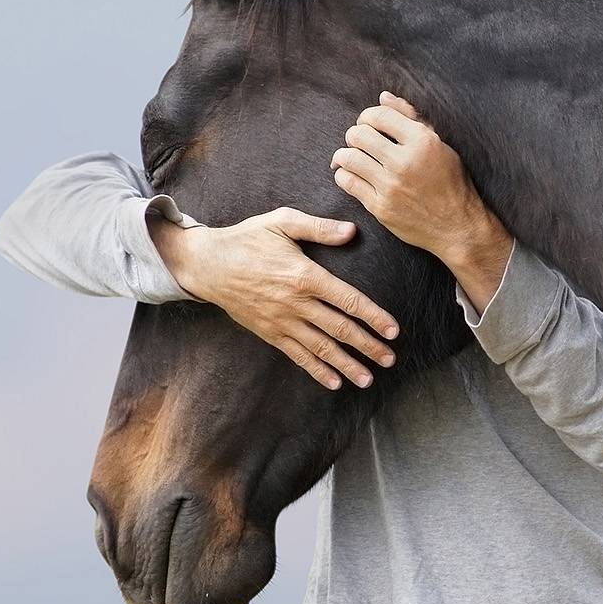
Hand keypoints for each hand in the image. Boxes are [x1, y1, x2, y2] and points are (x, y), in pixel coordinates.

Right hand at [149, 207, 398, 389]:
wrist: (208, 265)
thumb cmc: (247, 239)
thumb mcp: (281, 222)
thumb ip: (318, 227)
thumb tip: (352, 232)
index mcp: (304, 275)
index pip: (348, 299)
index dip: (373, 316)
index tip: (394, 330)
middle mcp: (296, 304)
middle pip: (339, 329)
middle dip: (368, 346)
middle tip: (390, 360)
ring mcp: (282, 321)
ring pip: (321, 348)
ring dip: (347, 365)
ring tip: (368, 379)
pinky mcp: (270, 332)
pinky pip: (297, 355)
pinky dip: (317, 370)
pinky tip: (334, 382)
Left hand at [330, 91, 513, 306]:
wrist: (457, 226)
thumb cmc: (451, 182)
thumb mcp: (440, 144)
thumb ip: (411, 118)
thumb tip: (383, 97)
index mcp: (422, 141)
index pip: (379, 115)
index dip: (368, 115)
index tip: (369, 123)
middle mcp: (404, 162)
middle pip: (358, 135)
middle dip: (355, 134)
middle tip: (359, 141)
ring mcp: (390, 186)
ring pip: (348, 158)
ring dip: (344, 155)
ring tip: (351, 158)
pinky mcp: (380, 207)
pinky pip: (347, 182)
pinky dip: (343, 175)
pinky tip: (351, 174)